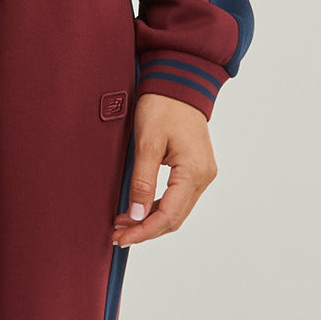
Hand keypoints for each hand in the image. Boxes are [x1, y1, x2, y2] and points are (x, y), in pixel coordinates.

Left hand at [111, 93, 217, 245]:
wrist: (179, 81)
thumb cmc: (163, 105)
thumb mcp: (147, 141)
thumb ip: (142, 181)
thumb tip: (136, 215)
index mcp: (194, 172)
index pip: (168, 216)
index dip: (143, 231)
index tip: (120, 238)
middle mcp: (203, 177)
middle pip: (174, 218)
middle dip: (144, 230)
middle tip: (116, 235)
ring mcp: (202, 173)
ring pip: (176, 210)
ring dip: (150, 220)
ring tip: (122, 224)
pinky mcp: (195, 169)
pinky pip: (177, 197)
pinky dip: (157, 207)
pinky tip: (138, 209)